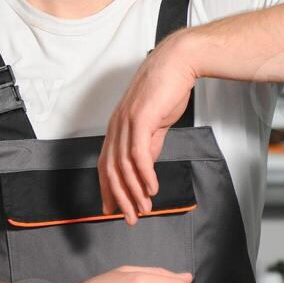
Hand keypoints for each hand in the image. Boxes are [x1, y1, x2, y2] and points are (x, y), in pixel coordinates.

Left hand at [99, 36, 197, 222]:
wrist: (177, 64)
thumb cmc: (166, 90)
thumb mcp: (154, 124)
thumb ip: (148, 145)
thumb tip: (145, 167)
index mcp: (117, 128)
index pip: (106, 164)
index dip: (107, 189)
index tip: (113, 209)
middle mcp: (116, 126)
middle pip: (111, 170)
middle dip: (120, 198)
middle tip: (130, 218)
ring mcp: (126, 122)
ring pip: (123, 166)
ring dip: (134, 191)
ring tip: (144, 209)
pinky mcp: (140, 119)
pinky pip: (139, 154)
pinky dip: (144, 174)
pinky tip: (151, 189)